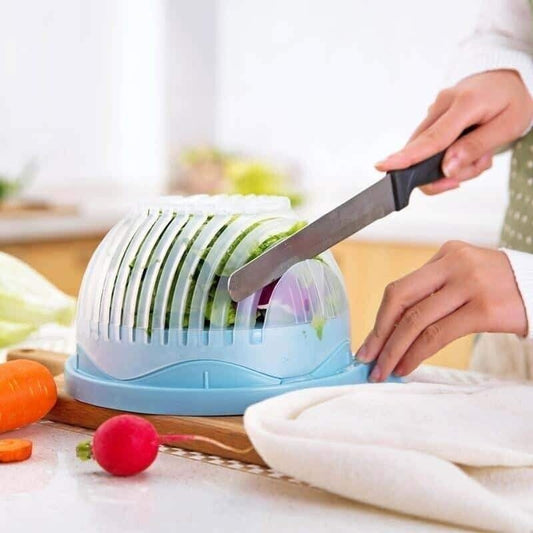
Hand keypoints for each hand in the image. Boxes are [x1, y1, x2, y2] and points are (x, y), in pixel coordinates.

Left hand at [356, 241, 527, 381]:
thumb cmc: (501, 289)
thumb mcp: (465, 277)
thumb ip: (433, 292)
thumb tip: (392, 328)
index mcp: (446, 254)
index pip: (401, 288)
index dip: (380, 318)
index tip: (369, 342)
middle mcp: (454, 264)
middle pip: (400, 298)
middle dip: (378, 332)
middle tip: (365, 358)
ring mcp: (469, 284)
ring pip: (416, 320)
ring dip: (394, 349)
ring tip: (383, 370)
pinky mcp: (484, 309)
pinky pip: (438, 334)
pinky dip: (417, 354)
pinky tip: (406, 367)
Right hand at [376, 70, 532, 194]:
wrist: (508, 78)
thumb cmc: (511, 100)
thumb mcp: (509, 126)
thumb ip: (475, 147)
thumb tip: (446, 169)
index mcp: (464, 103)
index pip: (432, 138)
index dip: (408, 156)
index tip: (385, 166)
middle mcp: (442, 104)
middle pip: (426, 150)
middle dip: (444, 171)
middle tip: (475, 168)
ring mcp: (434, 109)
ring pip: (427, 152)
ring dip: (451, 164)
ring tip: (479, 155)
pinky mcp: (432, 117)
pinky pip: (431, 147)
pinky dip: (448, 156)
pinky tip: (467, 149)